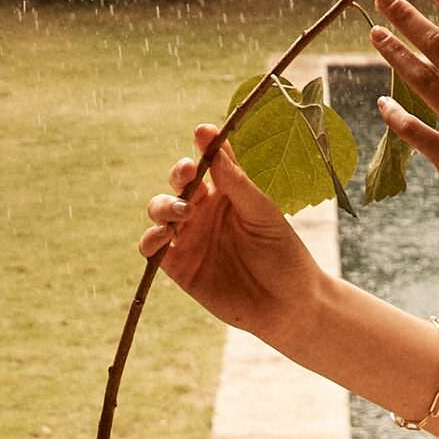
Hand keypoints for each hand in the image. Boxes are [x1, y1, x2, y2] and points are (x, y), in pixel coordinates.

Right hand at [140, 128, 326, 343]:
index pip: (209, 161)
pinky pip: (153, 248)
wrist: (288, 306)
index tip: (202, 132)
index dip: (204, 145)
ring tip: (184, 212)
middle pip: (178, 183)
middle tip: (189, 174)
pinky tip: (164, 235)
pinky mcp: (179, 267)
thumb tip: (214, 147)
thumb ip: (236, 183)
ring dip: (164, 205)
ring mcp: (189, 237)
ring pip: (160, 211)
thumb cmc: (283, 255)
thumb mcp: (263, 214)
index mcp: (227, 193)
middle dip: (179, 174)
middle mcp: (203, 211)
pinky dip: (151, 238)